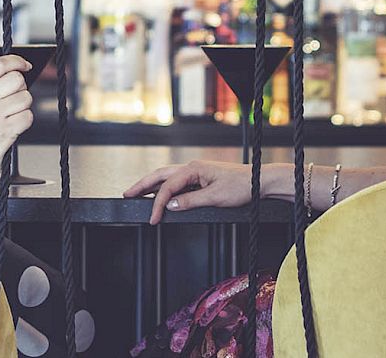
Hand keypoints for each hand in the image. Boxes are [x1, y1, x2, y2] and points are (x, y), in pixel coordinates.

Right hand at [0, 54, 33, 178]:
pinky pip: (28, 116)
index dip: (16, 61)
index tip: (26, 65)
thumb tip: (18, 69)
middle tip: (13, 100)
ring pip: (26, 97)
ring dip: (23, 107)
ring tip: (10, 116)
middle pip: (17, 79)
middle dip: (21, 89)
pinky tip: (13, 127)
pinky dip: (25, 122)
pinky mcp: (4, 130)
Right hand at [123, 159, 254, 224]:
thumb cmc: (241, 187)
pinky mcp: (201, 178)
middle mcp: (192, 167)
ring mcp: (196, 172)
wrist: (258, 181)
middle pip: (160, 175)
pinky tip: (160, 195)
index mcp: (194, 168)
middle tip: (126, 194)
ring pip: (167, 177)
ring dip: (151, 185)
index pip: (168, 187)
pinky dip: (164, 188)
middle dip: (142, 184)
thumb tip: (170, 205)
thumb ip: (190, 201)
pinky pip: (177, 182)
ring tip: (137, 194)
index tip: (152, 219)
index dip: (158, 204)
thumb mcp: (215, 198)